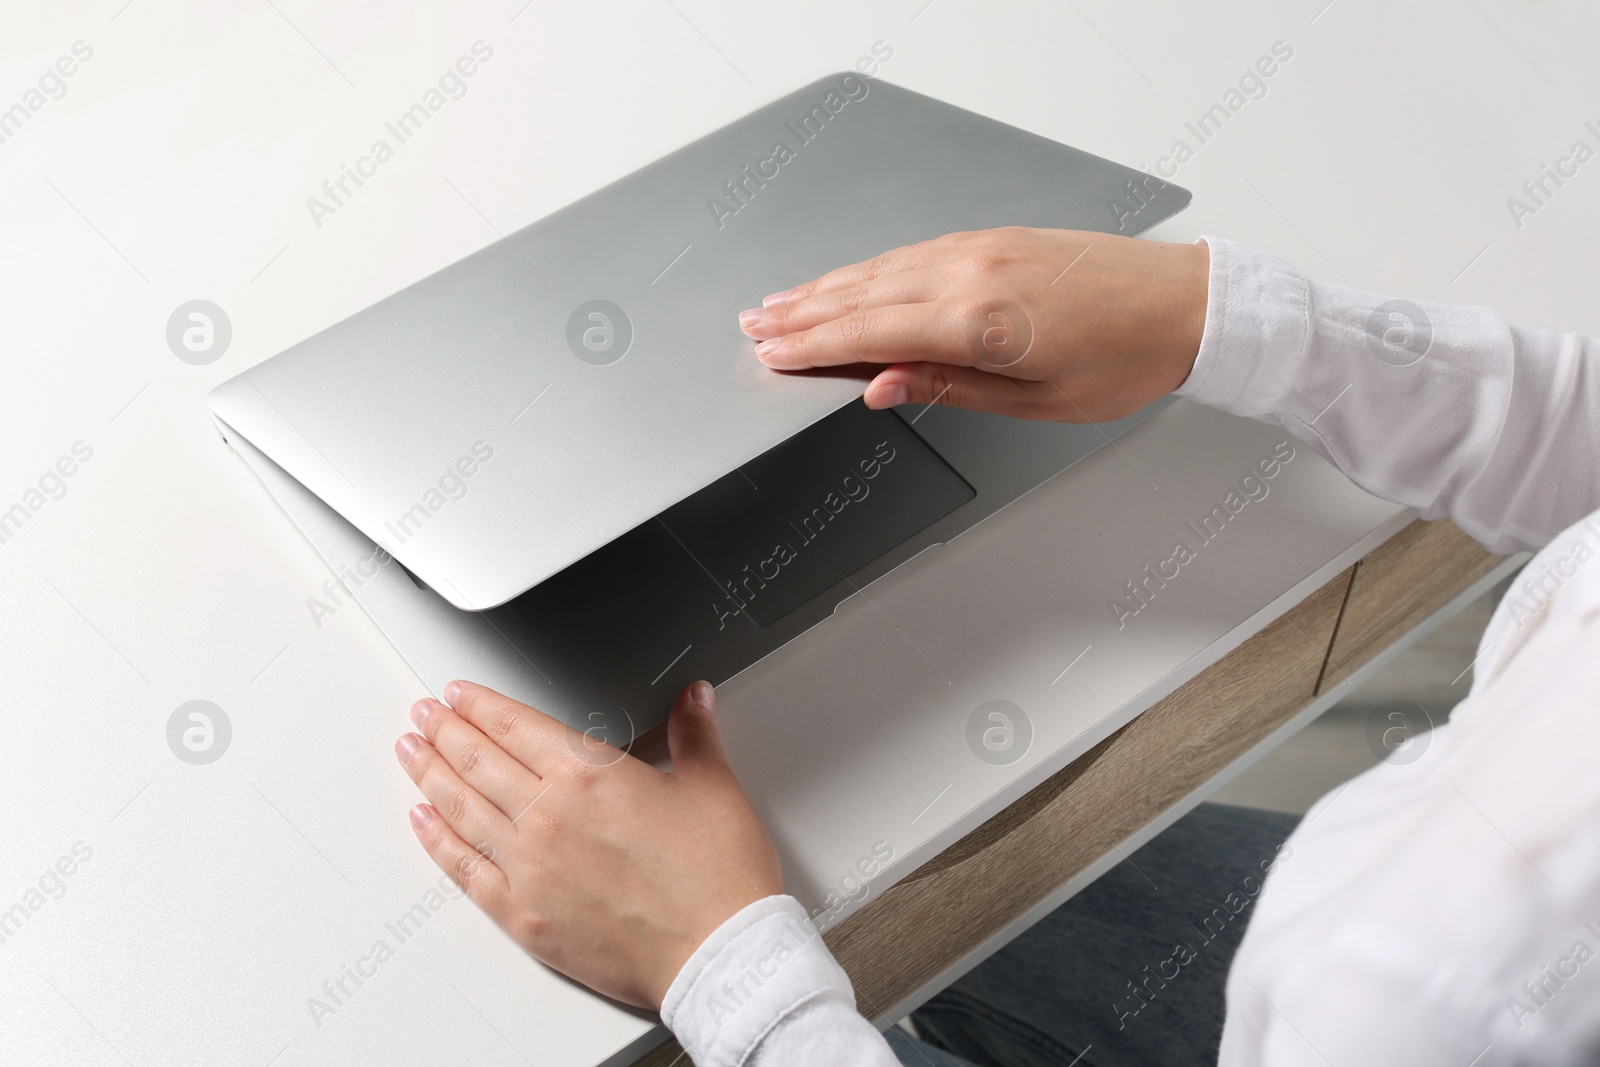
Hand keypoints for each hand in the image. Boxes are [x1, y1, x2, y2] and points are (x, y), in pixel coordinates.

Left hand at [394, 679, 781, 1009]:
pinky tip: (424, 822)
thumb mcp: (711, 787)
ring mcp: (529, 867)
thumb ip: (694, 734)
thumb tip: (693, 700)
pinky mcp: (523, 915)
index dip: (480, 704)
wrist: (718, 953)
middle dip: (445, 730)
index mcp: (590, 775)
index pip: (516, 725)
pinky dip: (438, 841)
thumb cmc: (716, 878)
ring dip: (430, 775)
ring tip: (411, 752)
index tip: (460, 694)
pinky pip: (464, 870)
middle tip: (424, 714)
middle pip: (478, 760)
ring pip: (462, 808)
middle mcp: (549, 816)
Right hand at [738, 227, 1209, 422]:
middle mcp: (972, 273)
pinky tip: (850, 277)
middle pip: (864, 295)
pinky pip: (912, 253)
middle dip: (802, 313)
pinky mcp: (994, 238)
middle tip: (754, 326)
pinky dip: (869, 267)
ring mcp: (981, 248)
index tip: (769, 354)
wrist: (1184, 304)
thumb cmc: (1125, 359)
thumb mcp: (1034, 401)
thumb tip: (883, 387)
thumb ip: (949, 388)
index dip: (811, 346)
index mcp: (980, 321)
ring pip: (882, 268)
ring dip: (826, 286)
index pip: (870, 333)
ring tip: (783, 302)